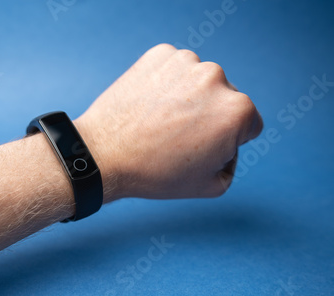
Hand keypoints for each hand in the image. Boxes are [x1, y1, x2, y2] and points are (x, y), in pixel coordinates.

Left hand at [75, 43, 262, 200]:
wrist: (104, 154)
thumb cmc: (155, 173)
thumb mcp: (210, 185)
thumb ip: (233, 161)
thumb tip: (227, 142)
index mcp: (237, 110)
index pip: (248, 123)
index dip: (227, 141)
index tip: (201, 147)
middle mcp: (216, 78)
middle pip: (223, 99)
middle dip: (207, 115)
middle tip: (176, 135)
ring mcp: (186, 62)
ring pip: (197, 82)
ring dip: (186, 96)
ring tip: (159, 120)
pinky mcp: (160, 53)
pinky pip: (173, 69)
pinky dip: (165, 82)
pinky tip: (149, 103)